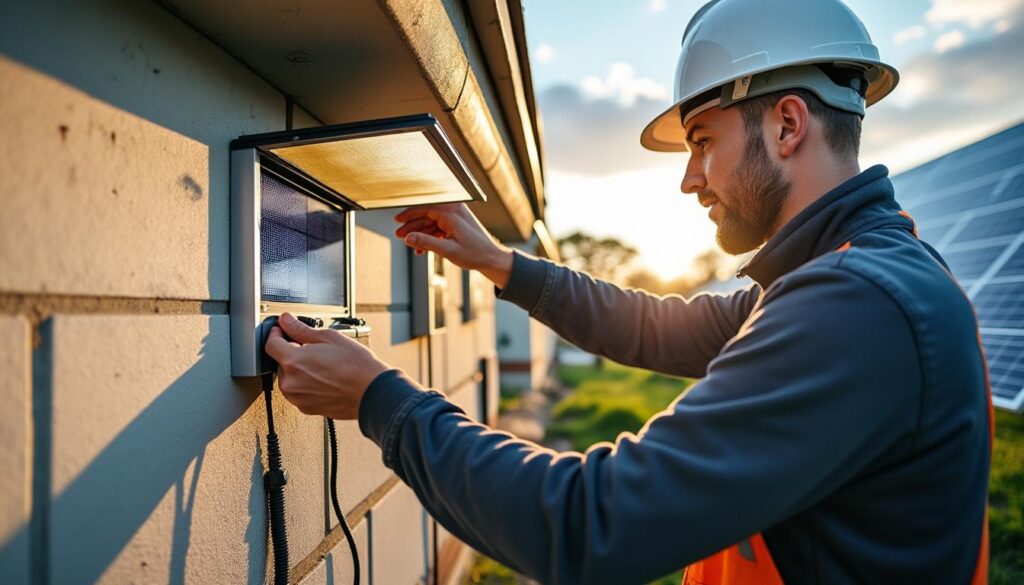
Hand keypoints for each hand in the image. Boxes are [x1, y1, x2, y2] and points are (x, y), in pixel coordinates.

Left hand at [264, 313, 389, 419]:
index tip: (283, 330)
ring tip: (322, 364)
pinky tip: (324, 377)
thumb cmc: (356, 366)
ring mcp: (297, 398)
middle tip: (313, 348)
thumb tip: (286, 320)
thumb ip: (301, 329)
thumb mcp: (329, 338)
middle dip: (292, 352)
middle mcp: (291, 383)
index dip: (276, 333)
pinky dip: (305, 383)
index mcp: (293, 362)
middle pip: (280, 361)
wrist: (372, 392)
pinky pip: (298, 391)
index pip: (270, 344)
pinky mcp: (306, 408)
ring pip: (289, 377)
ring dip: (298, 369)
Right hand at [394, 203, 513, 288]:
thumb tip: (408, 238)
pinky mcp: (457, 224)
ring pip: (431, 222)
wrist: (492, 258)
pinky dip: (430, 237)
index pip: (424, 208)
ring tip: (410, 245)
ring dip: (420, 233)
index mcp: (452, 212)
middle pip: (426, 214)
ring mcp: (456, 217)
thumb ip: (426, 242)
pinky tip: (422, 249)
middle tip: (399, 236)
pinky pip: (439, 227)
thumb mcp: (448, 250)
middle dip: (412, 226)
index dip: (409, 215)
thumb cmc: (475, 253)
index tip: (397, 221)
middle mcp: (454, 210)